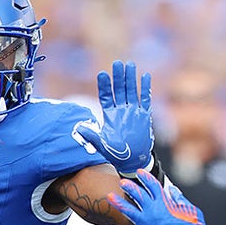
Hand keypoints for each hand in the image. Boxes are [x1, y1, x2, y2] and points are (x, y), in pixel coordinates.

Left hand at [74, 60, 153, 175]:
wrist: (133, 161)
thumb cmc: (116, 154)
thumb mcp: (102, 145)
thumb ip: (92, 136)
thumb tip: (80, 128)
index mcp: (110, 115)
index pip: (106, 96)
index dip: (104, 86)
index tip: (102, 74)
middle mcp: (121, 111)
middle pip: (119, 90)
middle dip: (118, 77)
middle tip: (117, 63)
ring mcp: (133, 112)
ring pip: (131, 91)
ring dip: (131, 79)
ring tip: (130, 65)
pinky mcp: (144, 116)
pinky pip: (145, 99)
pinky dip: (145, 88)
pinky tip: (145, 76)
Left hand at [106, 170, 206, 224]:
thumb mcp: (189, 209)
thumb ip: (179, 198)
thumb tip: (172, 189)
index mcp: (164, 202)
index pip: (152, 185)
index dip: (145, 177)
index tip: (139, 172)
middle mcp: (152, 211)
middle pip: (137, 194)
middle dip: (129, 187)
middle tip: (122, 182)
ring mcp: (146, 224)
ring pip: (128, 211)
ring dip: (119, 203)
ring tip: (110, 196)